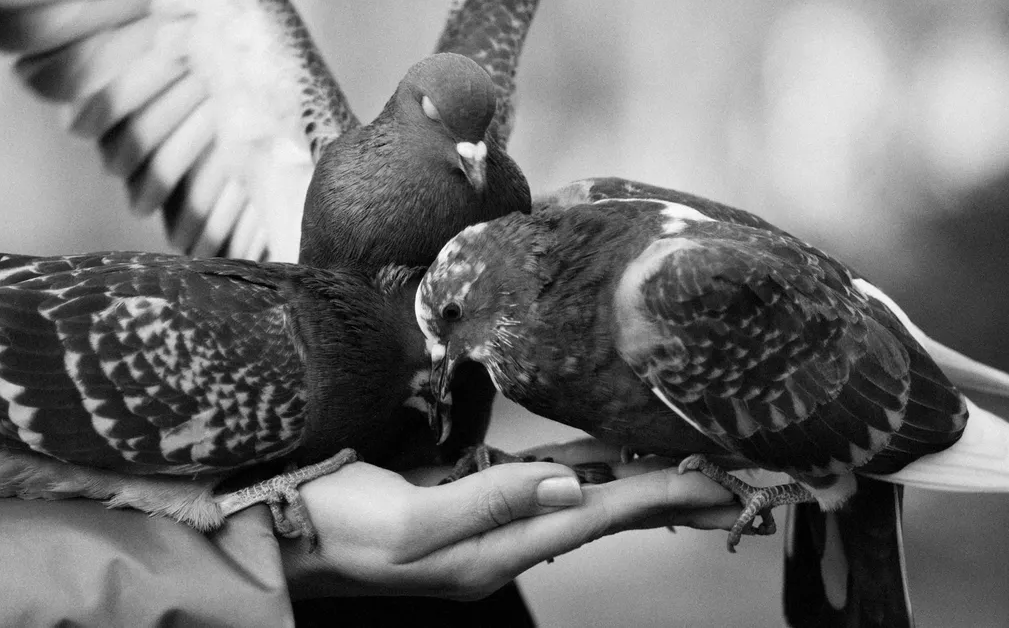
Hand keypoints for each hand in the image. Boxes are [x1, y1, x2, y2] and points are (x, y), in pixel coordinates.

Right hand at [280, 439, 738, 599]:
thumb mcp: (405, 522)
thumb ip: (491, 502)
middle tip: (733, 478)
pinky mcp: (463, 498)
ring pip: (578, 497)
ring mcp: (482, 521)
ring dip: (633, 481)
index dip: (658, 495)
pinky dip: (583, 469)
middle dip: (667, 495)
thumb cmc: (330, 524)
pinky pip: (540, 482)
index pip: (595, 516)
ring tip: (688, 466)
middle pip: (602, 513)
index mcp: (490, 550)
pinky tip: (603, 457)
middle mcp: (498, 540)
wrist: (276, 526)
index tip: (718, 478)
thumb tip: (572, 483)